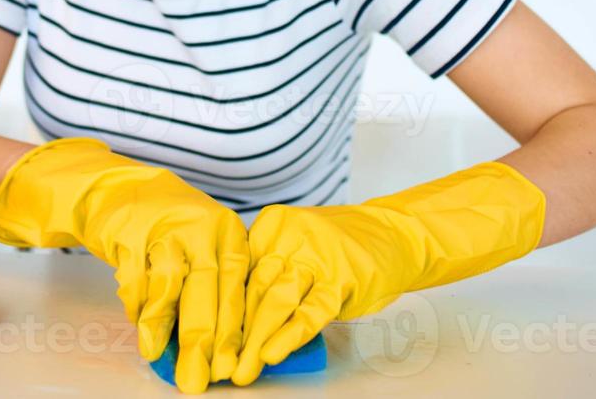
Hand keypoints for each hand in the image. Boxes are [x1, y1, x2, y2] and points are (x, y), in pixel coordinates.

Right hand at [0, 138, 247, 393]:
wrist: (119, 187)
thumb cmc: (170, 225)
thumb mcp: (204, 246)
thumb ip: (213, 287)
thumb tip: (218, 349)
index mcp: (229, 233)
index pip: (237, 288)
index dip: (233, 333)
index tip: (229, 369)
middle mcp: (202, 227)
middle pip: (206, 291)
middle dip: (202, 341)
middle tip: (197, 378)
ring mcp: (165, 226)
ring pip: (169, 285)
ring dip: (162, 326)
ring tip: (158, 357)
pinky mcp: (130, 231)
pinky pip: (135, 278)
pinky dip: (137, 306)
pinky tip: (140, 327)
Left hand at [232, 161, 546, 385]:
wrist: (393, 232)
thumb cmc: (336, 246)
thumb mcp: (295, 244)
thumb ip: (266, 271)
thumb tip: (228, 319)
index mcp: (271, 226)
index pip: (236, 270)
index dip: (217, 308)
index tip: (202, 340)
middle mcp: (290, 237)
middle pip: (252, 288)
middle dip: (232, 330)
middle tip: (215, 363)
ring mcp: (317, 256)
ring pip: (277, 300)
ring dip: (255, 339)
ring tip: (240, 369)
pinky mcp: (343, 278)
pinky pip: (312, 310)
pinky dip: (290, 334)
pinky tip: (272, 353)